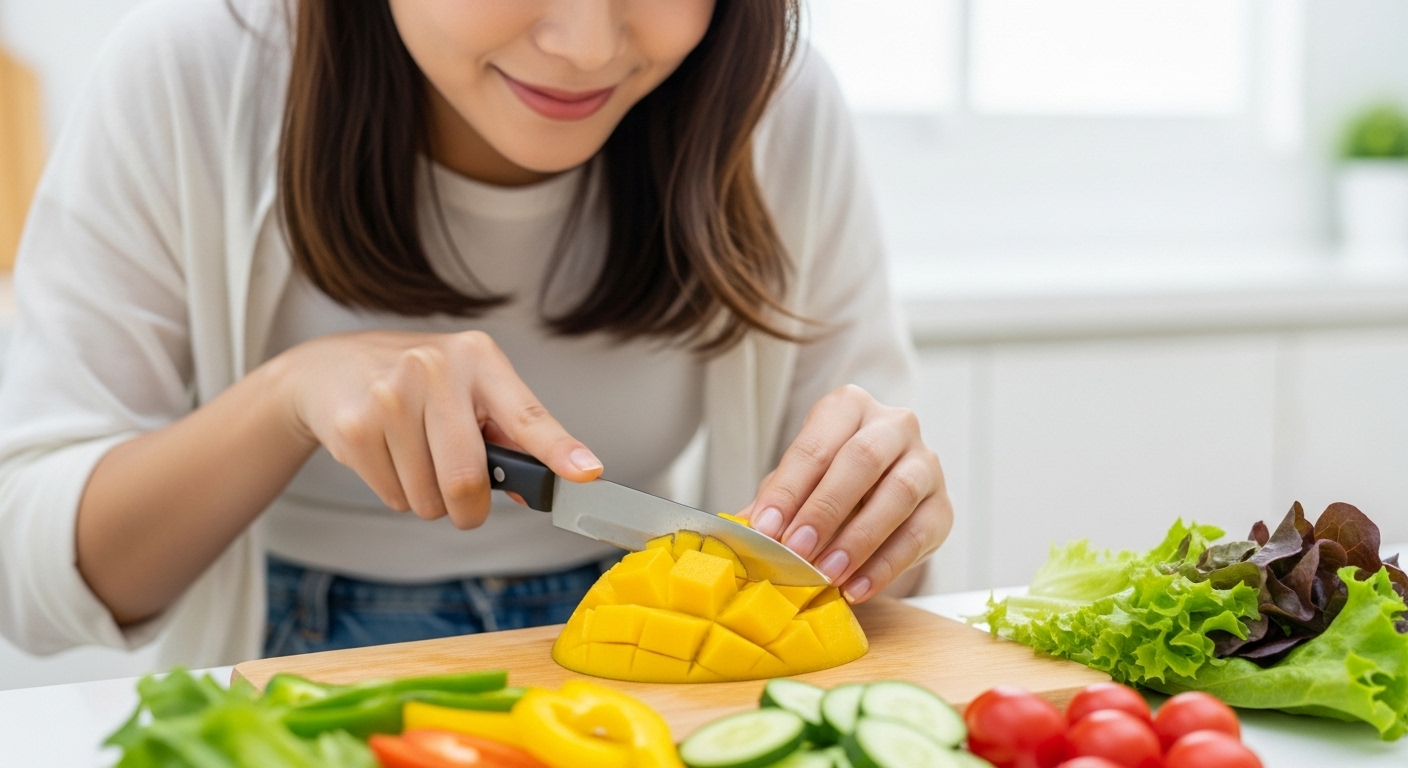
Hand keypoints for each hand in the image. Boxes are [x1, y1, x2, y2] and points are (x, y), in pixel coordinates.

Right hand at [276, 330, 601, 527]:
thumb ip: (508, 436)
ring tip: (413, 456)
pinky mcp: (355, 426)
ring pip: (429, 499)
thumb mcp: (469, 390)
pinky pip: (395, 498)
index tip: (587, 473)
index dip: (559, 450)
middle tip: (463, 499)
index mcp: (479, 358)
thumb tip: (537, 490)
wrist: (331, 368)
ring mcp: (390, 396)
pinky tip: (386, 454)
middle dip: (469, 508)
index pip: (527, 414)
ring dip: (429, 499)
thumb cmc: (417, 383)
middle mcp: (434, 369)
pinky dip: (397, 492)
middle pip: (466, 480)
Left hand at [742, 385, 951, 602]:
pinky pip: (919, 535)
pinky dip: (885, 566)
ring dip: (858, 540)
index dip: (789, 488)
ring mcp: (925, 464)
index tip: (766, 529)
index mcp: (849, 407)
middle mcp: (894, 425)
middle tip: (797, 551)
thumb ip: (774, 502)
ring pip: (898, 494)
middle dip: (825, 509)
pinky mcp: (943, 506)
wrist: (879, 495)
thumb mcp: (797, 483)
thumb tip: (741, 531)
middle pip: (862, 460)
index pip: (817, 443)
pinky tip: (856, 588)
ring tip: (826, 574)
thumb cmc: (828, 482)